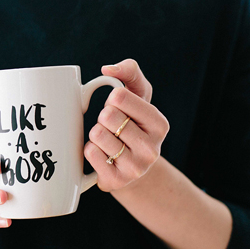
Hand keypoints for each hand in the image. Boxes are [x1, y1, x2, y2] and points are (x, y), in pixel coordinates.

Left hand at [84, 59, 169, 191]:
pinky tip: (102, 155)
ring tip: (108, 141)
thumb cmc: (132, 123)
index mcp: (159, 124)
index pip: (119, 97)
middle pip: (107, 116)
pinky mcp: (117, 181)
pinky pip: (90, 153)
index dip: (112, 100)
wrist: (131, 166)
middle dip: (103, 118)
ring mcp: (135, 168)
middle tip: (112, 127)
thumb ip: (129, 72)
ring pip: (97, 134)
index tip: (119, 109)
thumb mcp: (138, 95)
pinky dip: (89, 150)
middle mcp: (152, 148)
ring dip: (96, 134)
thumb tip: (108, 69)